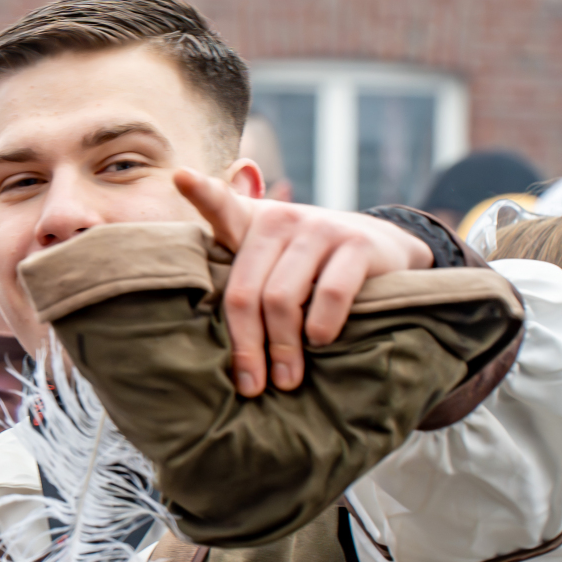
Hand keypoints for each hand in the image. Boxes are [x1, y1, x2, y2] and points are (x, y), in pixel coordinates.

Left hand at [175, 168, 432, 396]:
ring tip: (286, 379)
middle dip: (246, 346)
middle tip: (251, 385)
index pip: (221, 205)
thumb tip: (214, 345)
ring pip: (283, 298)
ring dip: (283, 348)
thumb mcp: (270, 261)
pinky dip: (321, 326)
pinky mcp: (356, 245)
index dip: (200, 191)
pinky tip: (320, 342)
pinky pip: (329, 294)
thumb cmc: (308, 265)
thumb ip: (239, 278)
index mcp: (250, 224)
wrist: (382, 246)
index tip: (179, 176)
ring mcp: (319, 229)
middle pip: (245, 291)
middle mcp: (280, 220)